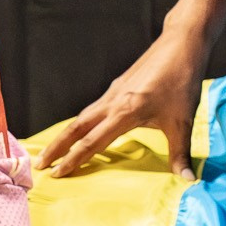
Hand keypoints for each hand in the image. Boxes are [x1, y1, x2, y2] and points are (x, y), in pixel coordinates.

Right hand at [39, 26, 206, 179]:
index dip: (73, 160)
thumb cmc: (182, 81)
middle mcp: (113, 102)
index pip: (92, 142)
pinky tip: (84, 128)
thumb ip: (180, 153)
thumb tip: (187, 180)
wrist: (180, 44)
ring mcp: (114, 92)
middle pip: (76, 127)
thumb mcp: (182, 121)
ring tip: (54, 149)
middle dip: (56, 146)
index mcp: (125, 112)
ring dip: (66, 134)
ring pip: (82, 116)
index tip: (55, 174)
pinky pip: (93, 108)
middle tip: (38, 164)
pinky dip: (82, 122)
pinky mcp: (119, 86)